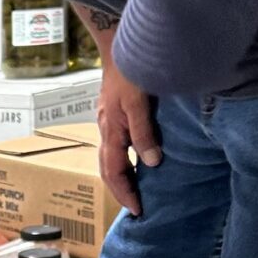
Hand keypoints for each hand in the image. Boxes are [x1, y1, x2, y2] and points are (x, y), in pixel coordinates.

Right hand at [96, 59, 161, 216]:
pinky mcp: (114, 115)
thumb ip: (144, 133)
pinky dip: (122, 161)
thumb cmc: (129, 73)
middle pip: (107, 169)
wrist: (118, 47)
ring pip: (109, 158)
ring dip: (120, 177)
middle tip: (135, 207)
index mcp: (110, 131)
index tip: (137, 210)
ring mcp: (107, 122)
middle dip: (119, 190)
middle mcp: (106, 130)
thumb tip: (151, 162)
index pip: (114, 172)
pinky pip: (115, 146)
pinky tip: (133, 161)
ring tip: (133, 191)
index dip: (125, 192)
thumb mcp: (138, 104)